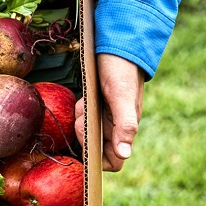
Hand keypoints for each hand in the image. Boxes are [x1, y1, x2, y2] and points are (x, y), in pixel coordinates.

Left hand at [74, 53, 143, 171]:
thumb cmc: (122, 70)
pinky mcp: (98, 106)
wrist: (120, 44)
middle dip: (83, 137)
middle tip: (81, 120)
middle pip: (96, 149)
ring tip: (84, 106)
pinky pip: (84, 117)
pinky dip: (80, 111)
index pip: (114, 161)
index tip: (87, 140)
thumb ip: (125, 125)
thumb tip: (124, 154)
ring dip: (80, 122)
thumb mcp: (122, 96)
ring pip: (88, 133)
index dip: (97, 159)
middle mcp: (117, 126)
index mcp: (125, 129)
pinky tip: (83, 99)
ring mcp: (107, 116)